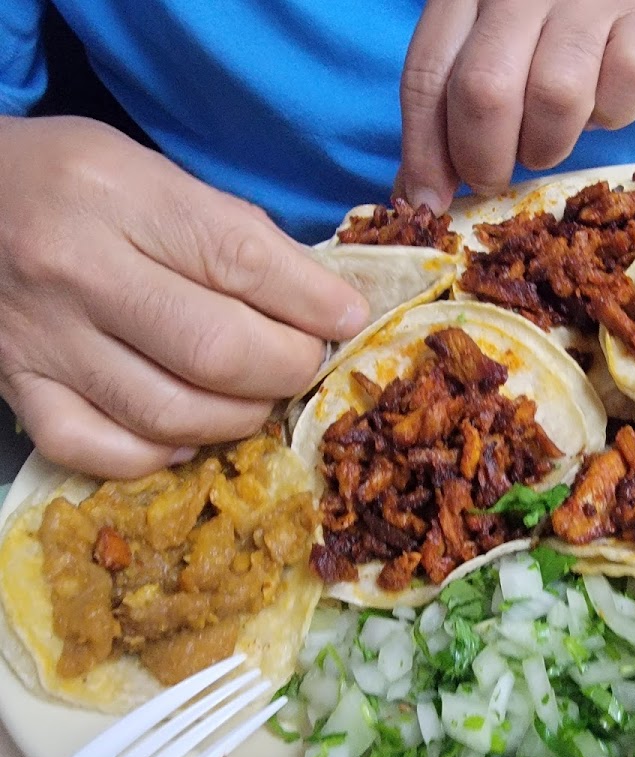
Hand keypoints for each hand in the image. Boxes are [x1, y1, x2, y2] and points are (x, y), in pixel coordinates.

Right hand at [0, 116, 369, 477]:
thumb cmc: (74, 184)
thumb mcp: (153, 173)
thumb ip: (233, 234)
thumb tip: (326, 303)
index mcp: (119, 197)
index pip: (242, 261)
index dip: (315, 302)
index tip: (350, 319)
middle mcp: (75, 269)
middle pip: (215, 350)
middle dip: (288, 368)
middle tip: (305, 362)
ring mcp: (42, 338)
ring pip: (168, 412)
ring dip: (239, 417)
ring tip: (257, 396)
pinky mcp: (16, 386)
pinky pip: (98, 449)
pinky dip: (158, 453)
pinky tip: (185, 430)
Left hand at [398, 0, 634, 211]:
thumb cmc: (540, 38)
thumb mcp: (483, 58)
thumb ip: (445, 116)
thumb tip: (419, 200)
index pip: (427, 76)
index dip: (425, 153)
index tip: (431, 203)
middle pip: (485, 89)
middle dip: (484, 158)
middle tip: (493, 178)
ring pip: (555, 97)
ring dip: (547, 144)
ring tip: (547, 138)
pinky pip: (620, 94)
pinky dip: (610, 118)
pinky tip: (600, 103)